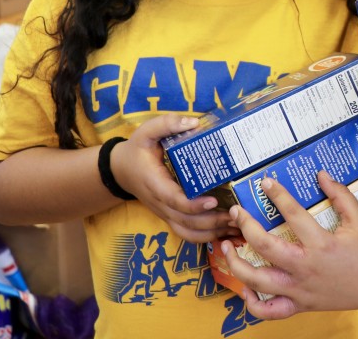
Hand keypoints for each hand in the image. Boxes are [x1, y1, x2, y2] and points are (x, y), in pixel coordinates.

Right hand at [111, 115, 238, 243]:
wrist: (121, 170)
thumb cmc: (137, 150)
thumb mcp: (146, 131)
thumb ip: (167, 124)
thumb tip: (194, 122)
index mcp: (155, 183)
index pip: (174, 200)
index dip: (193, 204)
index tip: (213, 200)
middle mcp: (160, 203)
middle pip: (185, 221)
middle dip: (211, 221)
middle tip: (236, 214)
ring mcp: (165, 213)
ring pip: (187, 232)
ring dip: (211, 232)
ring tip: (235, 225)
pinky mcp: (171, 216)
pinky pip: (187, 233)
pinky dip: (205, 236)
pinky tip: (225, 231)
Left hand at [219, 172, 357, 318]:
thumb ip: (341, 195)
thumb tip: (321, 174)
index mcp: (322, 244)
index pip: (294, 215)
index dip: (278, 195)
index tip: (264, 182)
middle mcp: (306, 268)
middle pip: (266, 247)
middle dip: (246, 226)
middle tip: (236, 211)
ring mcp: (300, 289)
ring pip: (258, 281)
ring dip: (236, 263)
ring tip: (225, 247)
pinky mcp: (298, 305)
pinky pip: (268, 311)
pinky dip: (251, 303)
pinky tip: (243, 287)